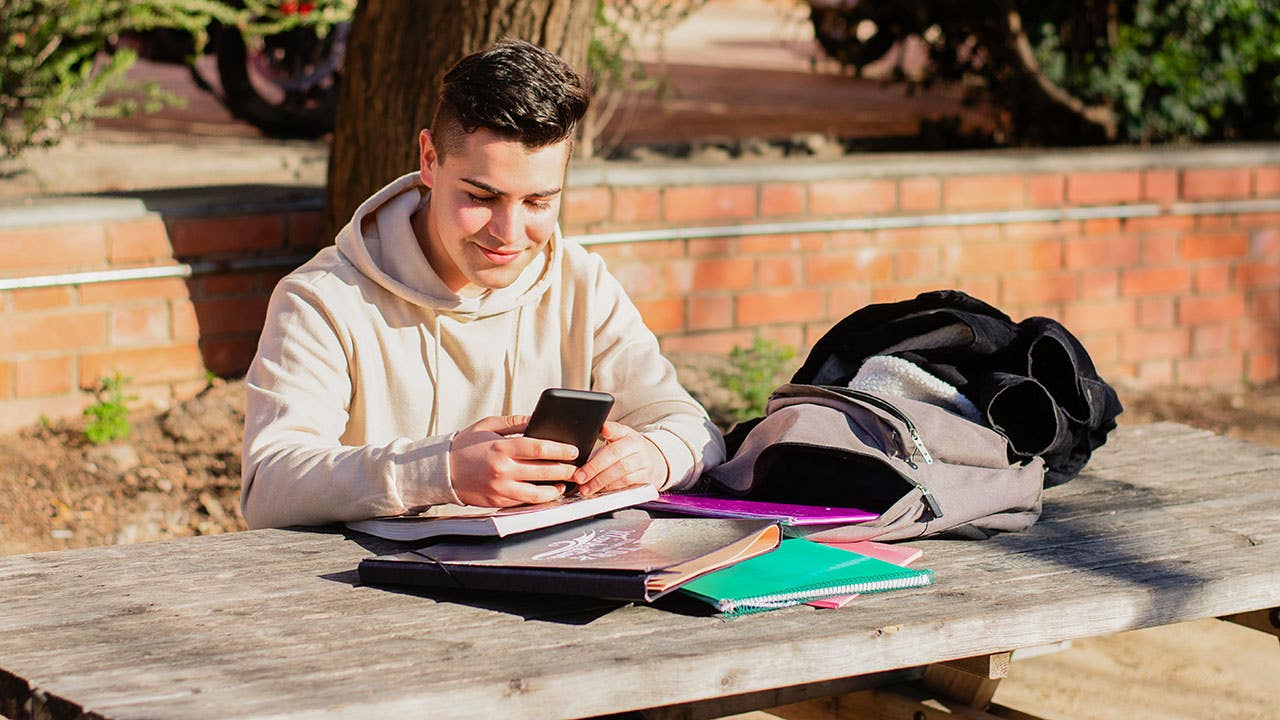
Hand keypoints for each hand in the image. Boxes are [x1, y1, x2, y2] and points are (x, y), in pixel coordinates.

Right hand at [448, 415, 580, 506]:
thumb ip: (514, 422)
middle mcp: (502, 470)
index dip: (560, 450)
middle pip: (543, 472)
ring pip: (537, 494)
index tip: (574, 450)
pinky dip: (538, 498)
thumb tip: (537, 420)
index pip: (538, 449)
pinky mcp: (497, 502)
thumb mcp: (487, 425)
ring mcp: (500, 489)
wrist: (441, 471)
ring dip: (555, 489)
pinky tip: (546, 492)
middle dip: (565, 470)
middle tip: (577, 468)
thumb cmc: (465, 446)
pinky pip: (524, 502)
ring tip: (564, 484)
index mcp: (501, 448)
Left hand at [574, 422, 666, 496]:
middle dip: (595, 468)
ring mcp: (644, 465)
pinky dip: (612, 489)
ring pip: (622, 474)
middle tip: (580, 477)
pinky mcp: (646, 480)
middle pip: (616, 457)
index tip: (602, 431)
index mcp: (630, 436)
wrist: (654, 461)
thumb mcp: (621, 436)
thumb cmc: (630, 449)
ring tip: (587, 488)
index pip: (618, 432)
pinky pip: (627, 485)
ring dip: (602, 482)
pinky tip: (601, 491)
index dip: (611, 431)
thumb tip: (600, 429)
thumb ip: (610, 433)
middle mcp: (639, 449)